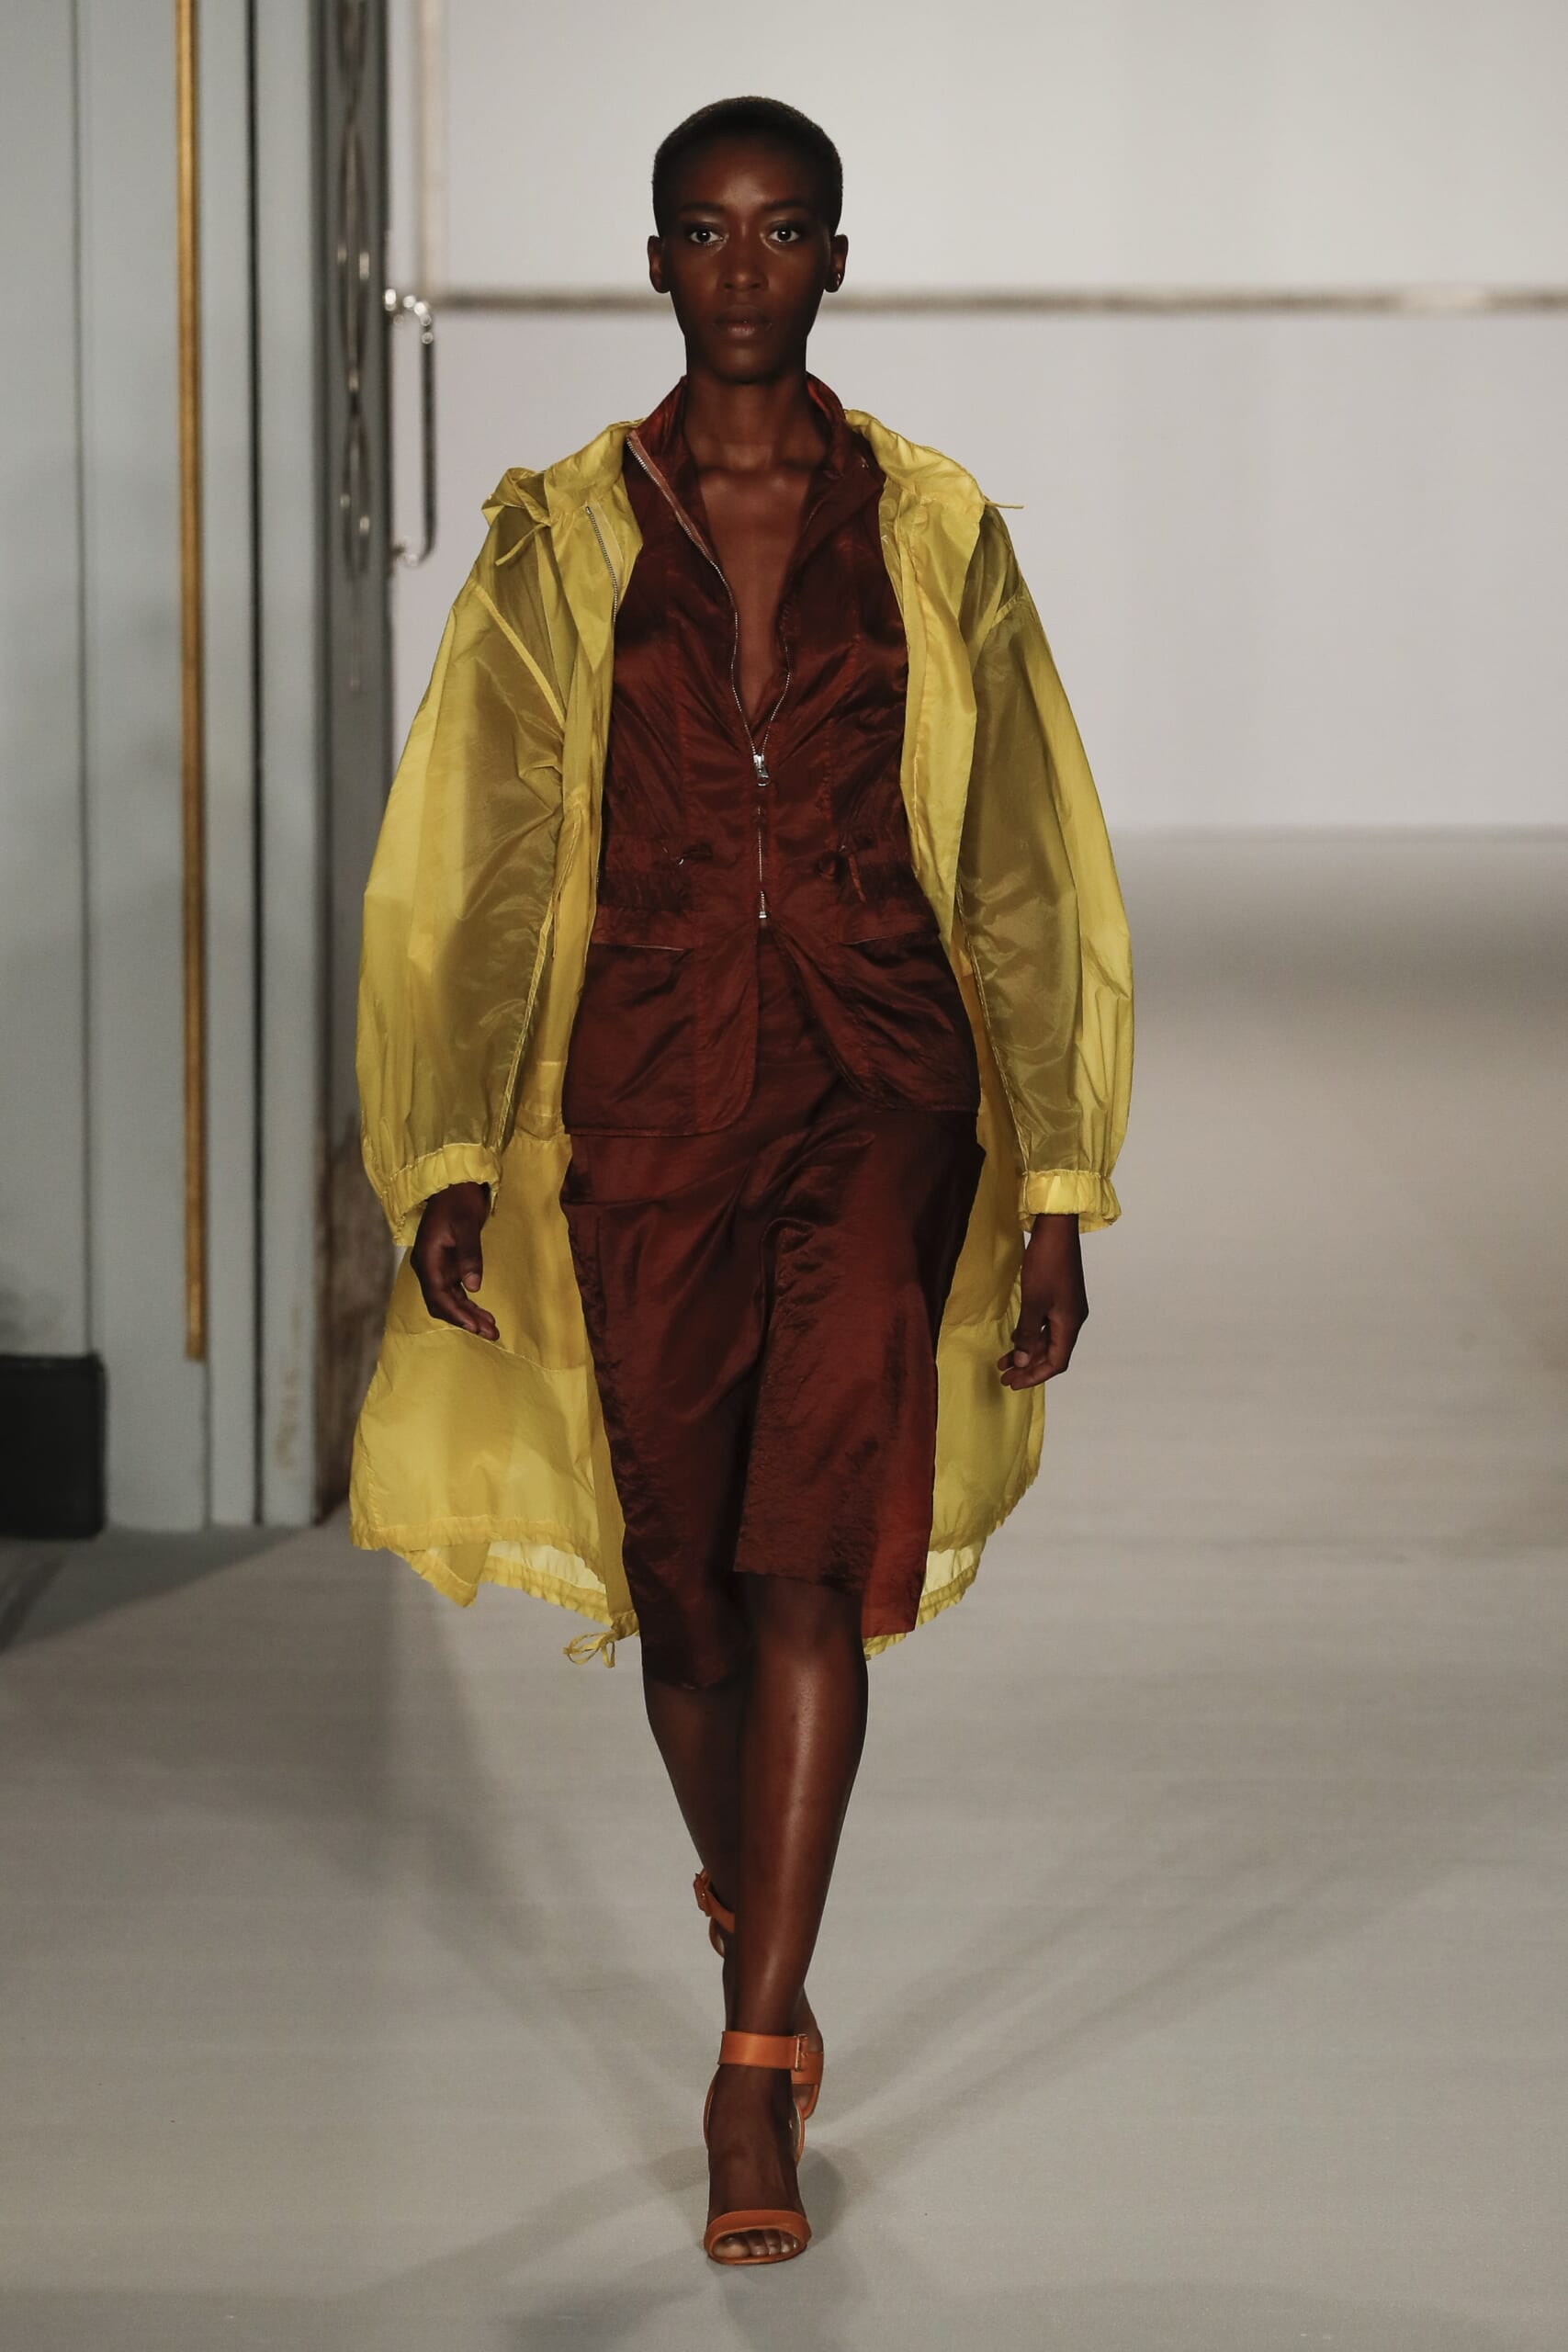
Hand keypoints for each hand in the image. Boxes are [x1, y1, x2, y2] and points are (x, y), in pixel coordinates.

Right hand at [412, 1180, 498, 1340]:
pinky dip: (468, 1303)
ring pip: (449, 1300)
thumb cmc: (459, 1200)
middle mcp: (428, 1267)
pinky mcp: (446, 1265)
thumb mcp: (467, 1225)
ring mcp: (436, 1267)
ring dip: (469, 1315)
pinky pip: (455, 1291)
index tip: (475, 1327)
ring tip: (492, 1329)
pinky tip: (483, 1314)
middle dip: (465, 1320)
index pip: (439, 1296)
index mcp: (427, 1260)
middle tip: (491, 1334)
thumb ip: (469, 1255)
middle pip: (442, 1303)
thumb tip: (474, 1287)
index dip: (457, 1314)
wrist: (454, 1182)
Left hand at [996, 1212, 1086, 1388]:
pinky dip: (1030, 1334)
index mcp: (1070, 1323)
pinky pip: (1045, 1325)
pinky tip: (1014, 1339)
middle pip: (1052, 1353)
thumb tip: (1022, 1361)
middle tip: (1005, 1377)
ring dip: (1027, 1351)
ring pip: (1047, 1339)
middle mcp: (1072, 1319)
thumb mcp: (1033, 1301)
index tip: (1012, 1382)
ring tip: (1004, 1362)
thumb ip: (1028, 1333)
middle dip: (1029, 1367)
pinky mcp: (1058, 1297)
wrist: (1056, 1229)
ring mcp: (1066, 1308)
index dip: (1035, 1375)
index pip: (1056, 1361)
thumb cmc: (1045, 1264)